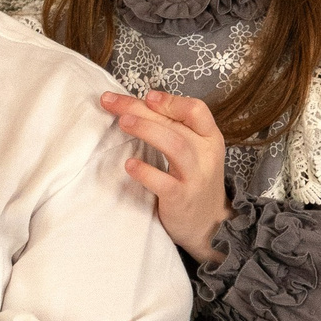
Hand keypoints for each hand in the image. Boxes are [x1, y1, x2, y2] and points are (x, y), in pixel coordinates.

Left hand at [101, 88, 230, 263]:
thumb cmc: (192, 180)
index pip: (196, 110)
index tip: (146, 96)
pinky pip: (164, 183)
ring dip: (146, 130)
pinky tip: (129, 165)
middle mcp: (206, 155)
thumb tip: (134, 105)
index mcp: (209, 138)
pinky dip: (145, 172)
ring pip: (175, 146)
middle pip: (176, 125)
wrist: (209, 224)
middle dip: (141, 109)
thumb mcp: (193, 152)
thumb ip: (173, 130)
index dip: (171, 100)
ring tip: (122, 122)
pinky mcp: (182, 199)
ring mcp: (195, 178)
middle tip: (111, 101)